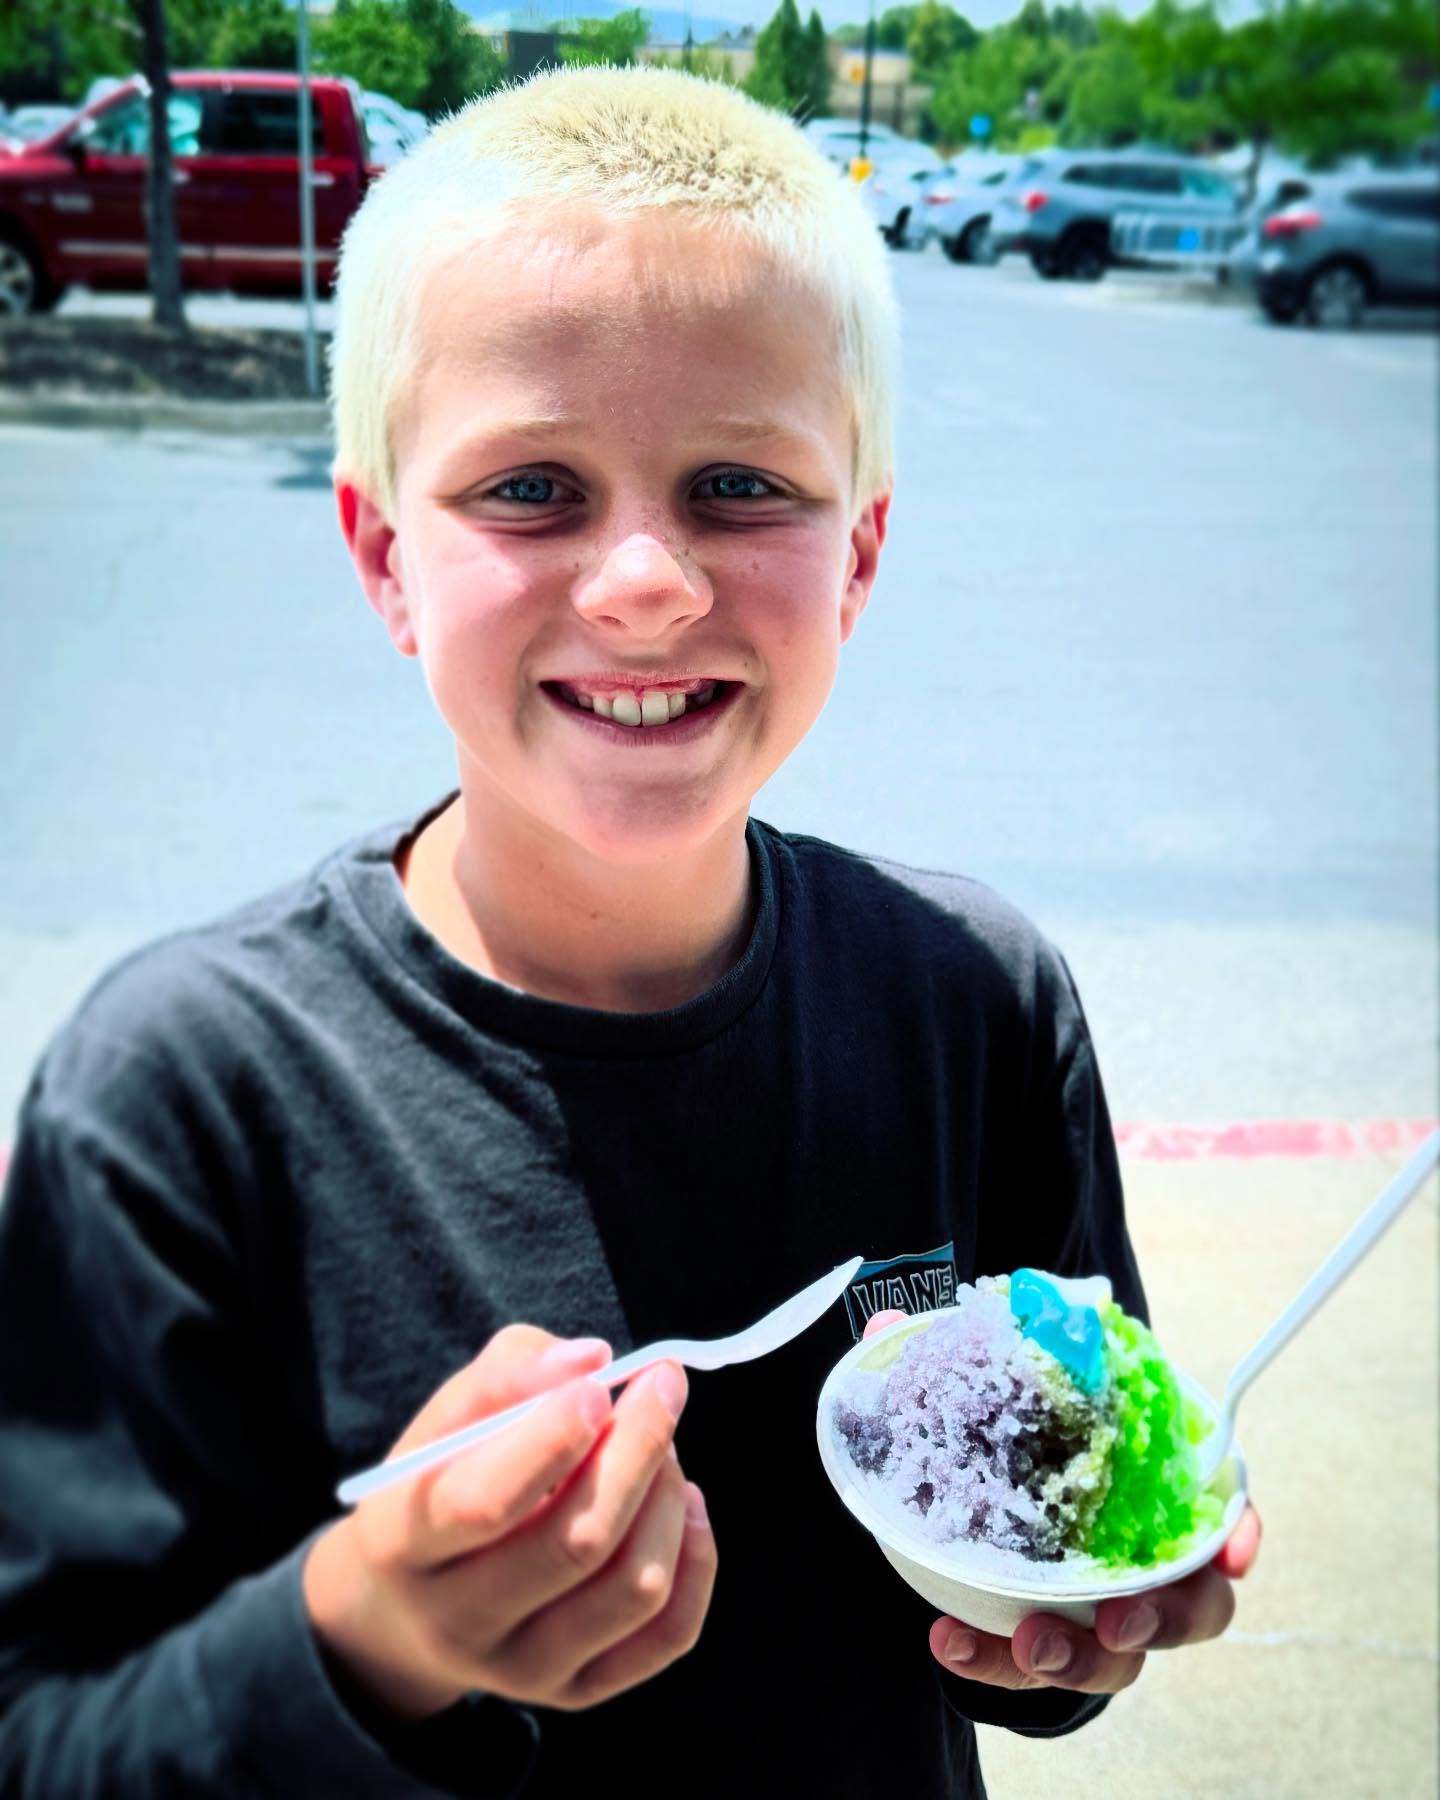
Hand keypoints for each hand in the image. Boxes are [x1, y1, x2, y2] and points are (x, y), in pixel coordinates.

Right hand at [304, 1326, 717, 1719]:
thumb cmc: (440, 1479)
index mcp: (405, 1542)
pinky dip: (694, 1556)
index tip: (600, 1383)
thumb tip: (591, 1360)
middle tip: (661, 1385)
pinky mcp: (575, 1690)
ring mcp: (520, 1668)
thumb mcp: (444, 1419)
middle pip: (577, 1543)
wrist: (410, 1602)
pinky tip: (681, 1505)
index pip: (484, 1500)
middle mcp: (458, 1622)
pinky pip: (667, 1634)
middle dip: (637, 1448)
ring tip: (661, 1446)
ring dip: (666, 1496)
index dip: (553, 1437)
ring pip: (633, 1587)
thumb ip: (510, 1373)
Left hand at [860, 1308, 1262, 1695]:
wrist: (984, 1480)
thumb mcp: (1001, 1386)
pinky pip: (1036, 1664)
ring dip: (1079, 1659)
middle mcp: (1145, 1556)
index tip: (1233, 1550)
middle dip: (1162, 1619)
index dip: (1237, 1536)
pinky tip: (952, 1644)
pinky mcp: (1047, 1637)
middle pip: (1189, 1607)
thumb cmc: (1017, 1426)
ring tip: (1026, 1646)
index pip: (1220, 1515)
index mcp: (1154, 1486)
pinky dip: (997, 1663)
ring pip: (1118, 1656)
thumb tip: (886, 1325)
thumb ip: (954, 1354)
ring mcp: (1102, 1606)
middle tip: (1114, 1619)